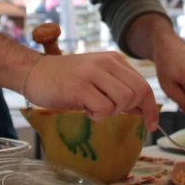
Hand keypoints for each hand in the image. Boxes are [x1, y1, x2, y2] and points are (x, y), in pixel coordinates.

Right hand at [23, 52, 159, 129]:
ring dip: (110, 112)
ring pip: (123, 101)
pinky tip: (84, 108)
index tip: (152, 124)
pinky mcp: (79, 87)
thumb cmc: (65, 79)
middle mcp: (106, 62)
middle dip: (128, 109)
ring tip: (93, 106)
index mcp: (113, 59)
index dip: (150, 108)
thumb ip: (119, 90)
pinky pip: (104, 109)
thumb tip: (143, 109)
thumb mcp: (96, 79)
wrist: (33, 72)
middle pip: (137, 93)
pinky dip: (97, 116)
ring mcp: (92, 73)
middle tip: (107, 109)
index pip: (143, 84)